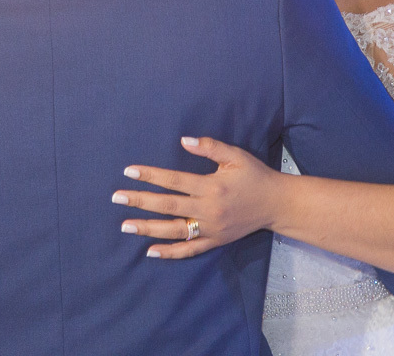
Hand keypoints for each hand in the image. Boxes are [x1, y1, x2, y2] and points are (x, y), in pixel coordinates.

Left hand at [112, 136, 285, 258]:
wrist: (276, 204)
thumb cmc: (254, 175)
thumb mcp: (235, 156)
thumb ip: (210, 147)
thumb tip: (184, 140)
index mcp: (211, 186)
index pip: (174, 180)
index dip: (151, 176)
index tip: (129, 171)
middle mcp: (208, 209)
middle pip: (168, 206)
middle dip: (140, 201)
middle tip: (116, 197)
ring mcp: (211, 228)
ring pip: (174, 230)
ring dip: (148, 228)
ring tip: (125, 226)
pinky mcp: (215, 241)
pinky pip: (190, 249)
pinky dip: (170, 252)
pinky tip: (150, 252)